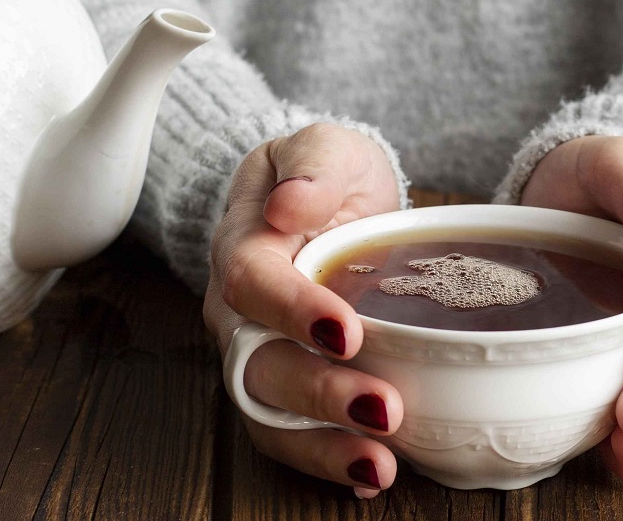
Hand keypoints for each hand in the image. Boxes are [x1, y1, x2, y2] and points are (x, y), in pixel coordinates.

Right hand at [203, 123, 402, 497]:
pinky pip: (293, 433)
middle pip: (259, 363)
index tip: (345, 330)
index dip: (293, 309)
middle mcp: (239, 314)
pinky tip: (373, 474)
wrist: (324, 203)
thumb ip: (312, 167)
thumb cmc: (325, 176)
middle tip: (382, 408)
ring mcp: (259, 354)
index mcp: (244, 246)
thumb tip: (291, 204)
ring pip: (270, 412)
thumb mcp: (325, 147)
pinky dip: (328, 459)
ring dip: (322, 445)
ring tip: (379, 467)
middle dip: (319, 394)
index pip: (252, 282)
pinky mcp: (287, 386)